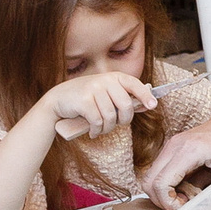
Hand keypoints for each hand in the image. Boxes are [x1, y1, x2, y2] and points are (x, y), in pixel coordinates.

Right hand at [44, 71, 158, 141]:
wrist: (57, 100)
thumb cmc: (86, 99)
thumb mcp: (105, 93)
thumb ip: (122, 97)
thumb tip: (146, 105)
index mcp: (114, 77)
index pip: (134, 84)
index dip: (145, 95)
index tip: (153, 105)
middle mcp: (105, 80)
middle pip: (126, 105)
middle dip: (123, 120)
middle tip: (116, 125)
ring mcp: (94, 89)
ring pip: (111, 117)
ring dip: (107, 128)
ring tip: (100, 129)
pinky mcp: (84, 101)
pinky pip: (98, 121)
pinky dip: (96, 130)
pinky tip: (93, 131)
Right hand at [140, 111, 210, 206]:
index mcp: (189, 150)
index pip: (161, 183)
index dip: (168, 202)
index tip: (184, 208)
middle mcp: (174, 146)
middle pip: (148, 182)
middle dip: (162, 200)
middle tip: (183, 206)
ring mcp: (170, 146)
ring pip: (150, 177)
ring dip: (164, 193)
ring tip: (187, 197)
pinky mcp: (171, 149)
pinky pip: (159, 172)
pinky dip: (167, 185)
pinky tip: (187, 188)